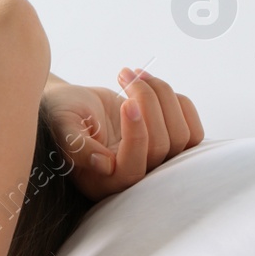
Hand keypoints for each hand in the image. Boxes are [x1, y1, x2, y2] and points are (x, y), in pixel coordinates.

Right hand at [43, 68, 203, 200]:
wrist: (73, 104)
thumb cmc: (62, 114)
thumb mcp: (61, 126)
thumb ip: (76, 146)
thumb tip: (103, 165)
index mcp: (104, 182)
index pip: (132, 168)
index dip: (136, 136)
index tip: (127, 103)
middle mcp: (134, 177)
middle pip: (161, 147)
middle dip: (148, 103)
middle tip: (125, 73)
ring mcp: (156, 162)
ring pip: (182, 137)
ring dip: (163, 96)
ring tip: (135, 74)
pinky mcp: (171, 145)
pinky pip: (193, 131)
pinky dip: (179, 102)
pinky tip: (152, 86)